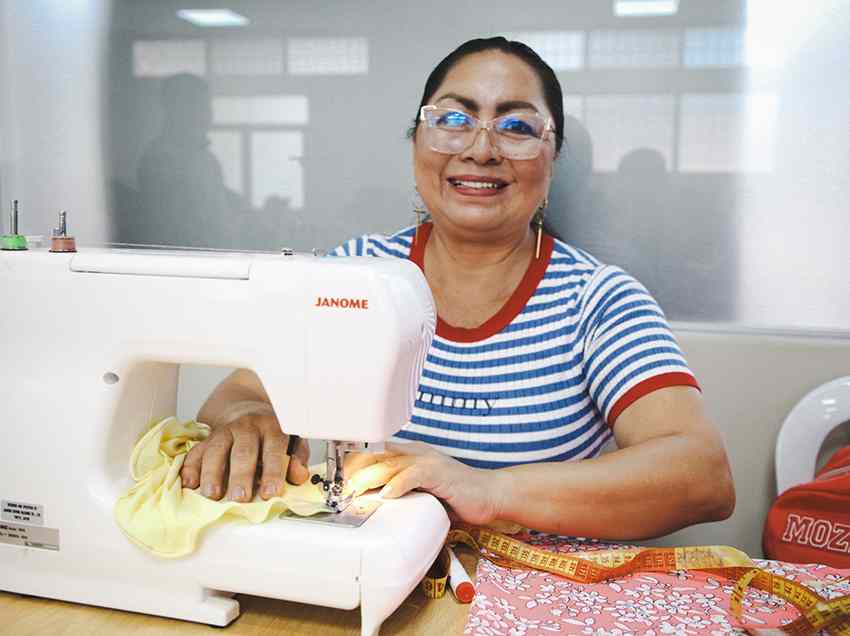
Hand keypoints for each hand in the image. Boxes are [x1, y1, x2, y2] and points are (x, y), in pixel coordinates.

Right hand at [179, 414, 309, 501]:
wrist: (247, 412)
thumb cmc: (272, 437)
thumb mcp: (292, 444)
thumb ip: (296, 460)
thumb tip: (298, 475)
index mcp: (272, 429)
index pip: (273, 449)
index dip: (273, 471)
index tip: (271, 492)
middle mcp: (247, 428)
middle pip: (243, 451)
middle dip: (241, 476)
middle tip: (240, 497)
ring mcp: (225, 432)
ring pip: (216, 450)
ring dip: (213, 473)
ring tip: (212, 495)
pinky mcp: (207, 440)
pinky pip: (196, 452)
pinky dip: (191, 467)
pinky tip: (189, 483)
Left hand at [346, 442, 504, 525]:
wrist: (490, 494)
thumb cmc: (458, 496)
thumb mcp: (423, 493)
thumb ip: (402, 494)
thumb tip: (377, 506)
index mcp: (410, 455)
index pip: (375, 454)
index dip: (355, 465)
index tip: (338, 481)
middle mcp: (416, 453)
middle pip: (377, 457)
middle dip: (355, 472)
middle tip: (339, 490)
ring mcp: (427, 460)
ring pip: (390, 464)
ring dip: (370, 479)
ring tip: (355, 492)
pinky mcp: (439, 472)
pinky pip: (413, 475)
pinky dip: (398, 484)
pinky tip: (387, 495)